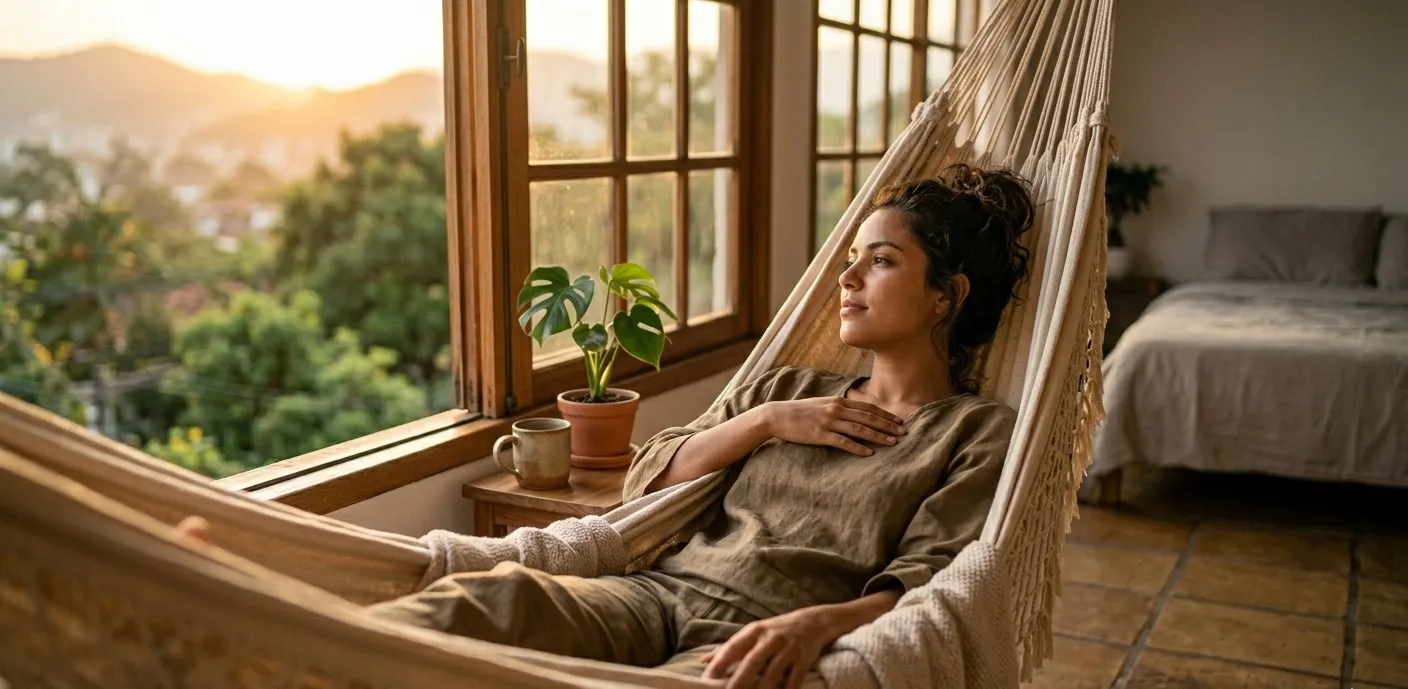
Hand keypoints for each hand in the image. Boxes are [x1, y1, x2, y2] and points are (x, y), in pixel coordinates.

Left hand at [701, 607, 841, 688]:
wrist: (814, 621)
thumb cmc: (777, 630)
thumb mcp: (753, 633)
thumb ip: (730, 648)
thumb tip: (703, 661)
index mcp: (754, 631)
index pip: (733, 647)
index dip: (719, 663)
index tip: (707, 679)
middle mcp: (771, 638)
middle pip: (751, 663)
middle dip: (738, 681)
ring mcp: (788, 649)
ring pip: (772, 674)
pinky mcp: (804, 659)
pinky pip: (794, 680)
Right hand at [758, 397, 905, 455]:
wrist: (777, 416)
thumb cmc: (800, 412)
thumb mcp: (822, 404)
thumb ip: (839, 408)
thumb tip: (856, 414)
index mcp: (838, 401)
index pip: (868, 408)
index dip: (885, 415)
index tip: (899, 421)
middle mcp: (837, 410)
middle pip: (868, 418)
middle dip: (888, 425)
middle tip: (904, 433)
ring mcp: (829, 422)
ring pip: (859, 429)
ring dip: (878, 436)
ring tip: (892, 443)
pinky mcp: (820, 435)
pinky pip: (843, 442)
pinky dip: (857, 448)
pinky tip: (869, 453)